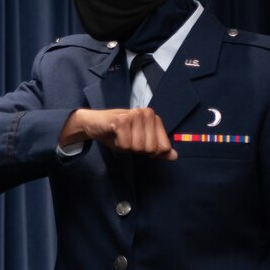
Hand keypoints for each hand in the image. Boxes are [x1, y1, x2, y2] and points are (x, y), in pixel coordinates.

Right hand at [59, 108, 176, 159]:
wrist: (94, 124)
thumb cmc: (118, 133)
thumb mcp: (140, 142)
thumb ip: (158, 149)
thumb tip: (174, 156)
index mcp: (154, 118)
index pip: (164, 147)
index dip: (151, 152)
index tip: (138, 142)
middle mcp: (147, 113)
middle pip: (151, 149)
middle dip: (136, 149)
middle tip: (127, 139)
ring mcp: (134, 115)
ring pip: (138, 147)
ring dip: (126, 147)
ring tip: (120, 136)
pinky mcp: (121, 120)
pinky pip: (126, 145)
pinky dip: (118, 145)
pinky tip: (114, 135)